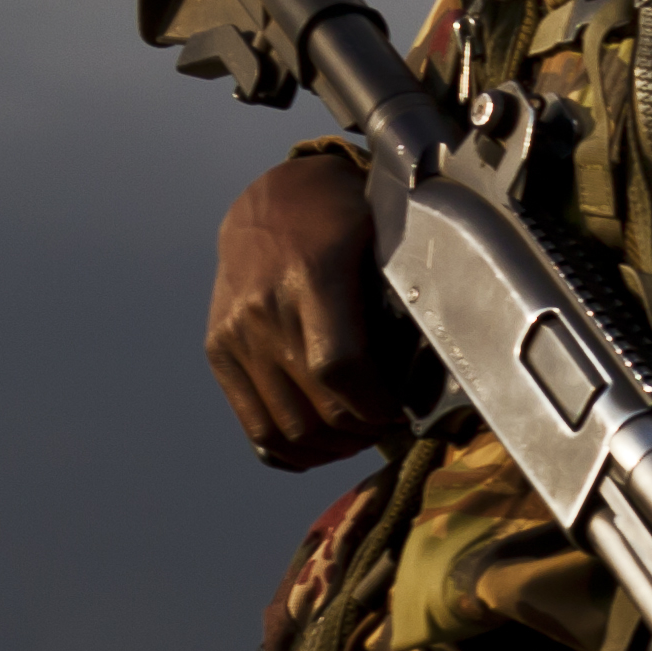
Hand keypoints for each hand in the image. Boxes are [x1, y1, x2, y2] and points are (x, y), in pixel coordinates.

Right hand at [207, 153, 404, 468]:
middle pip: (316, 409)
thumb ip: (400, 303)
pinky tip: (323, 443)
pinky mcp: (218, 350)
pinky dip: (290, 449)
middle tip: (391, 425)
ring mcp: (235, 334)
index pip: (341, 369)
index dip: (378, 405)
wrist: (271, 201)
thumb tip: (432, 376)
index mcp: (311, 276)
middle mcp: (264, 310)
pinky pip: (253, 424)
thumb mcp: (383, 242)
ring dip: (331, 447)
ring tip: (360, 434)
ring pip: (285, 429)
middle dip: (364, 431)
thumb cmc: (341, 219)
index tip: (405, 411)